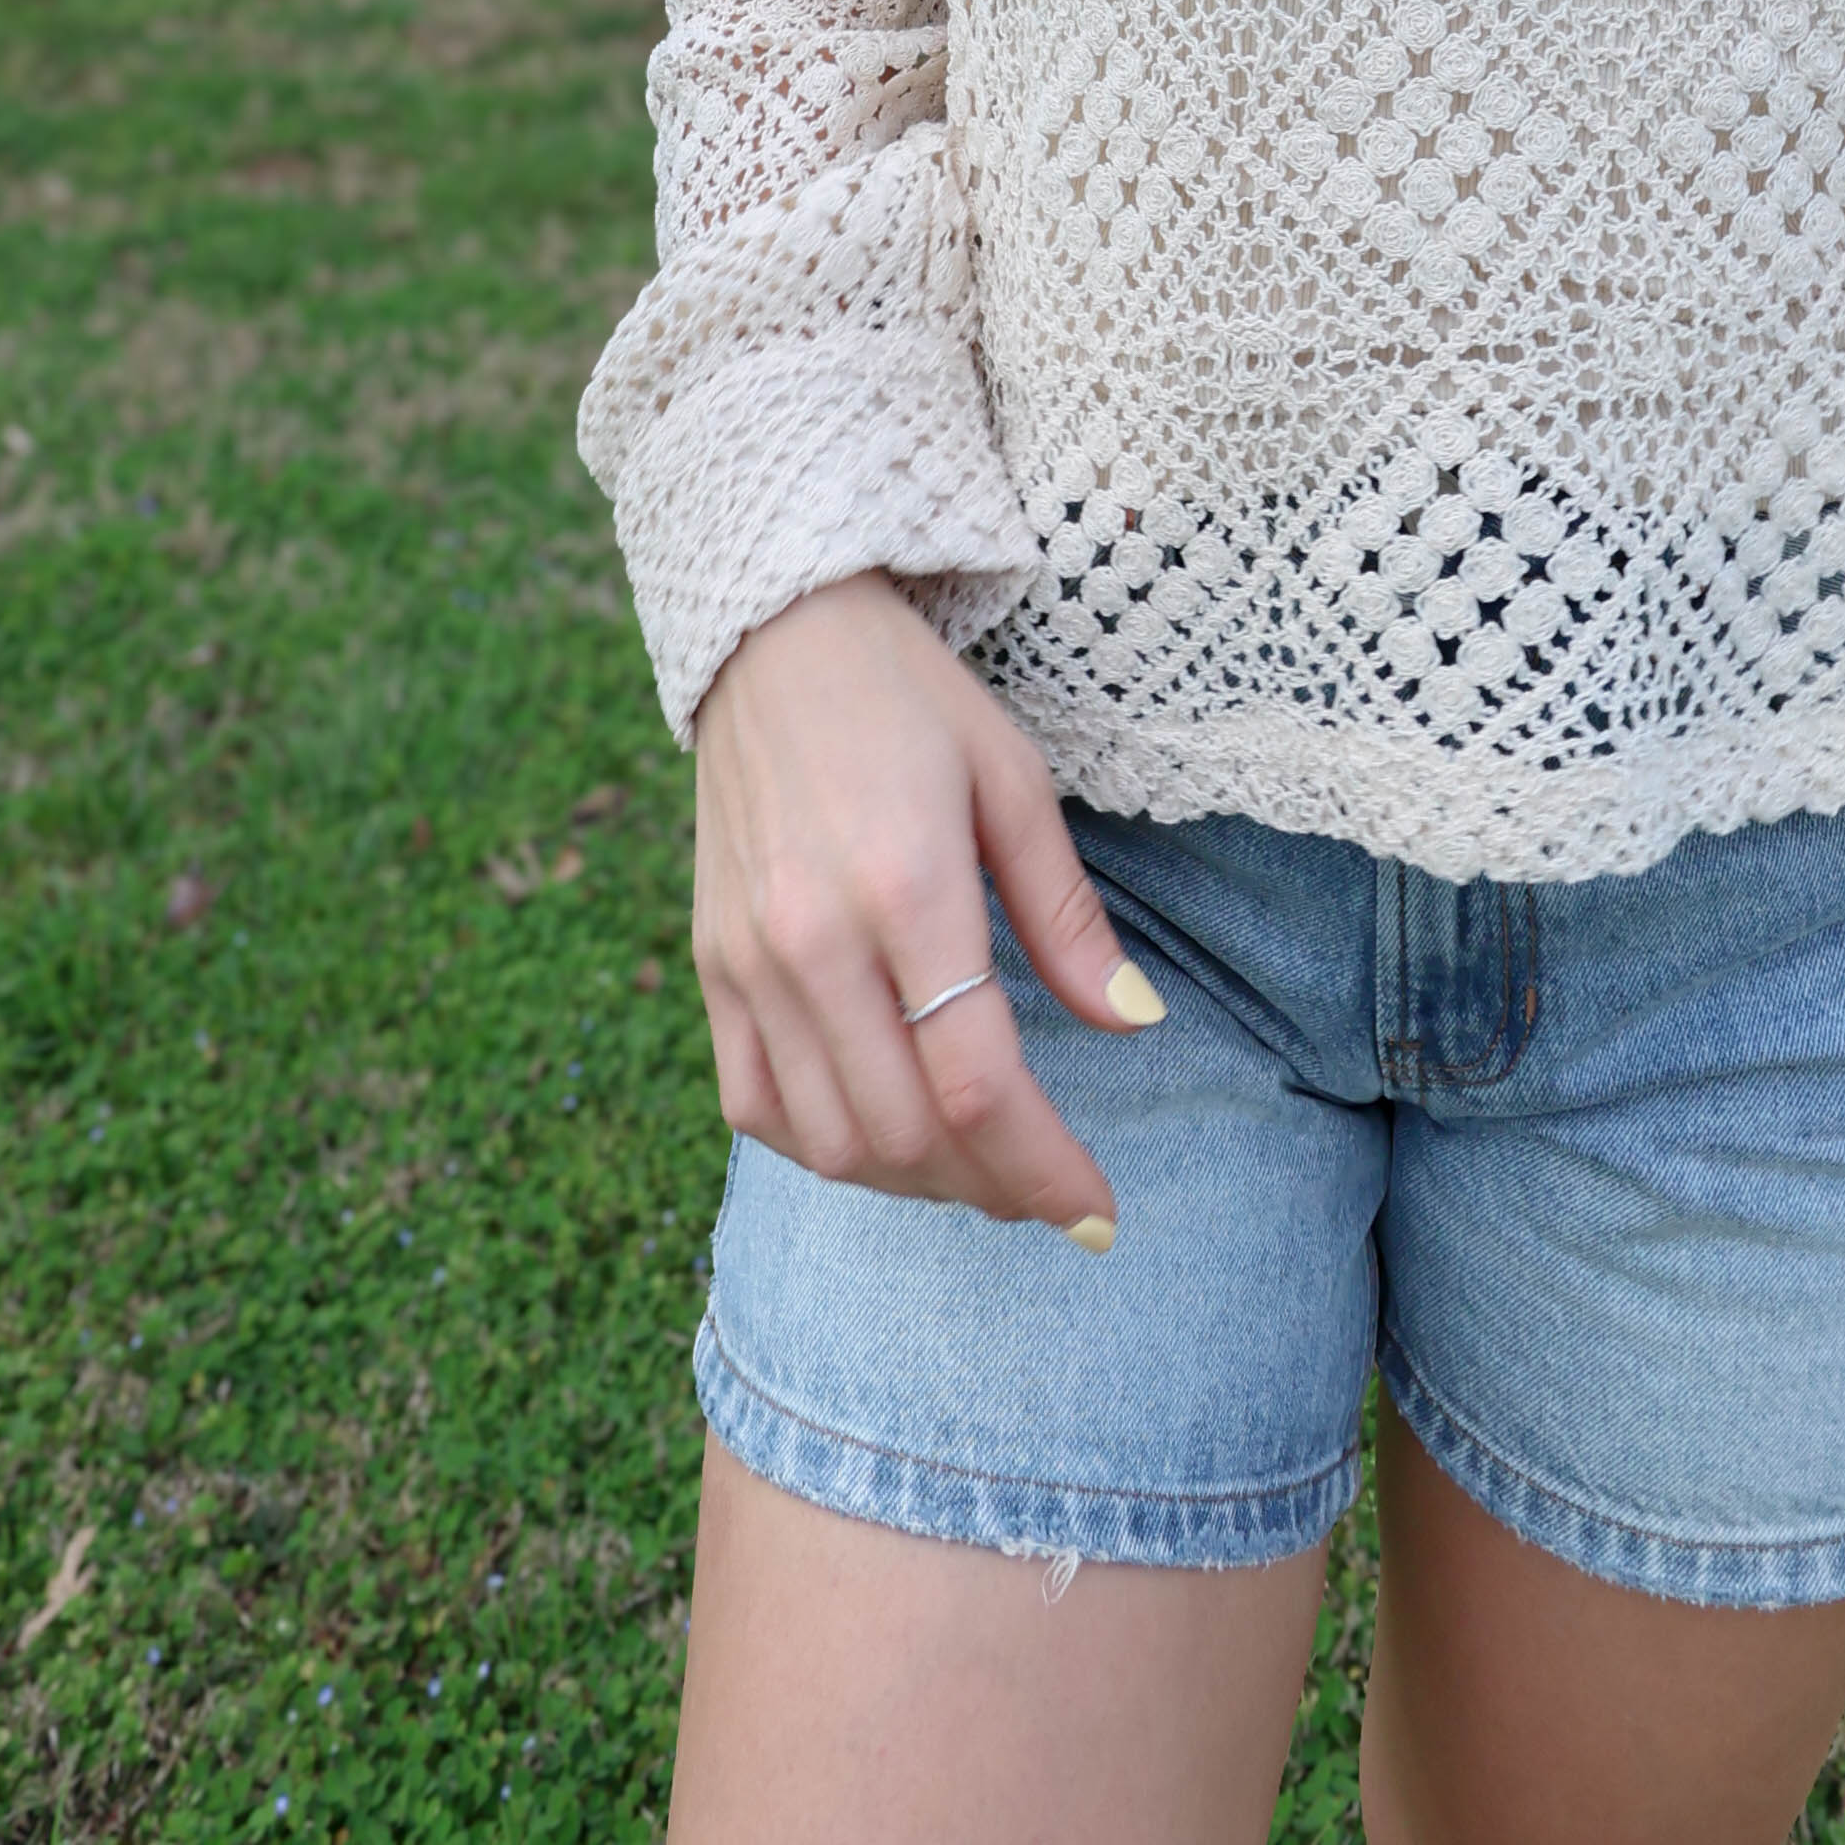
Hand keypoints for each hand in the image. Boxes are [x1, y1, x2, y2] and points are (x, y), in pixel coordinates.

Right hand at [688, 574, 1156, 1240]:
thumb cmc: (908, 698)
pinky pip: (755, 1106)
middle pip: (906, 1133)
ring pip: (830, 1141)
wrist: (770, 633)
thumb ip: (1066, 915)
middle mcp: (813, 938)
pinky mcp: (710, 965)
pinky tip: (885, 1130)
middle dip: (993, 1188)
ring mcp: (747, 960)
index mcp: (907, 886)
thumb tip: (1134, 1023)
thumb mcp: (1013, 781)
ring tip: (979, 1166)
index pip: (978, 1082)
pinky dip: (825, 1147)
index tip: (1099, 1211)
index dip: (1046, 1169)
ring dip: (916, 1183)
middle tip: (1048, 1190)